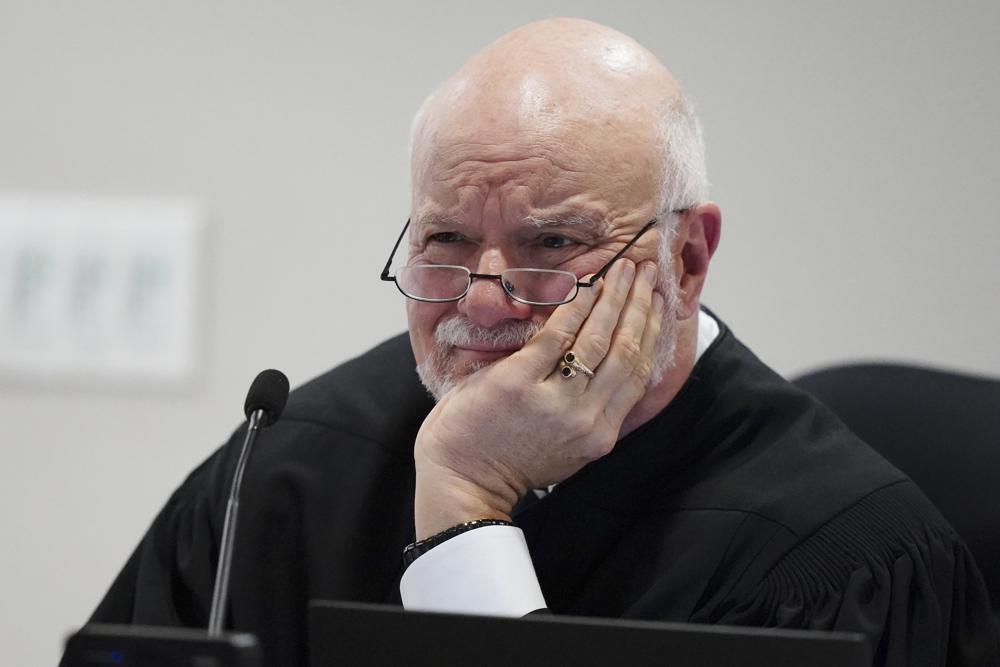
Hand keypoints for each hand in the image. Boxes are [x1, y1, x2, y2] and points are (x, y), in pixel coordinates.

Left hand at [413, 259, 664, 538]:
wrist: (461, 484)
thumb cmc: (505, 461)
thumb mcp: (563, 446)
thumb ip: (586, 411)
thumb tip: (602, 364)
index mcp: (599, 434)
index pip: (638, 373)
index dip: (652, 331)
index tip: (657, 301)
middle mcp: (586, 420)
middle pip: (627, 350)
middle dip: (640, 305)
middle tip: (647, 272)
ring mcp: (553, 401)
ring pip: (598, 339)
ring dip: (615, 298)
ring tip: (624, 269)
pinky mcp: (518, 383)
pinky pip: (557, 335)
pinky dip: (575, 305)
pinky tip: (585, 284)